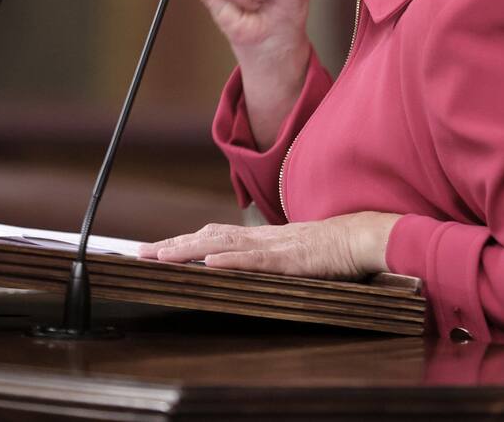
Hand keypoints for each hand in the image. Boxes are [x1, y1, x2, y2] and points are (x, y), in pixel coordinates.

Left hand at [137, 213, 400, 279]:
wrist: (362, 237)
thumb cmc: (331, 249)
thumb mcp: (292, 254)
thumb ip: (268, 258)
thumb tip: (242, 267)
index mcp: (260, 238)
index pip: (212, 237)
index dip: (182, 242)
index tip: (155, 250)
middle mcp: (260, 237)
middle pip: (207, 238)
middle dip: (173, 246)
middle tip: (141, 255)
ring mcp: (273, 246)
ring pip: (222, 246)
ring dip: (188, 251)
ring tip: (161, 257)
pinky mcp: (289, 259)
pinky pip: (255, 260)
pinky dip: (230, 262)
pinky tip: (209, 266)